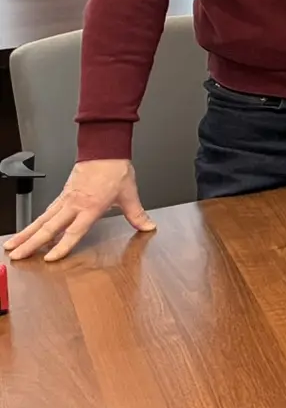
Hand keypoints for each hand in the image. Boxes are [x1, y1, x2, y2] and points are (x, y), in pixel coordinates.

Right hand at [6, 158, 154, 261]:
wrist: (104, 149)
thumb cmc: (115, 169)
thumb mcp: (129, 194)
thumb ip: (137, 214)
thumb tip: (148, 226)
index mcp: (91, 207)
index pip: (74, 231)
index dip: (62, 246)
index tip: (50, 258)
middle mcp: (74, 205)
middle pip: (49, 227)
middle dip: (32, 243)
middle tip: (17, 256)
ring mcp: (65, 200)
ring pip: (42, 219)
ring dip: (26, 233)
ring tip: (12, 246)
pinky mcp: (62, 195)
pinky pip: (45, 211)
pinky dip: (34, 223)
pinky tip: (26, 231)